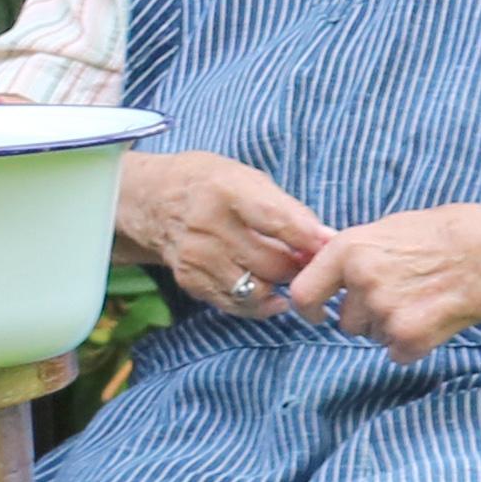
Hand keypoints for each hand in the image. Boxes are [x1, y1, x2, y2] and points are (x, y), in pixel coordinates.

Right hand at [118, 149, 336, 315]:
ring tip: (285, 273)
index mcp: (225, 189)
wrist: (150, 199)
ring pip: (258, 290)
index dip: (309, 238)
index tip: (330, 247)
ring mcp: (196, 257)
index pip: (277, 220)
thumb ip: (287, 209)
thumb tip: (327, 240)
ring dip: (280, 286)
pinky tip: (266, 288)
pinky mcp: (190, 280)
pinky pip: (237, 303)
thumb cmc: (209, 184)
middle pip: (273, 263)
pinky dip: (259, 301)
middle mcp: (206, 225)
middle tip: (308, 260)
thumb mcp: (246, 177)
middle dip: (299, 266)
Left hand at [280, 201, 480, 365]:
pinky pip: (398, 353)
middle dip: (368, 316)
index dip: (309, 308)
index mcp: (350, 248)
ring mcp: (386, 309)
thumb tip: (328, 266)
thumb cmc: (458, 231)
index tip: (317, 314)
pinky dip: (415, 346)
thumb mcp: (394, 227)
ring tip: (426, 303)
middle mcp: (362, 279)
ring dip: (392, 329)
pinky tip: (439, 321)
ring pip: (372, 337)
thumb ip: (359, 251)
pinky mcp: (412, 335)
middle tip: (404, 297)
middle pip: (345, 320)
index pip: (305, 292)